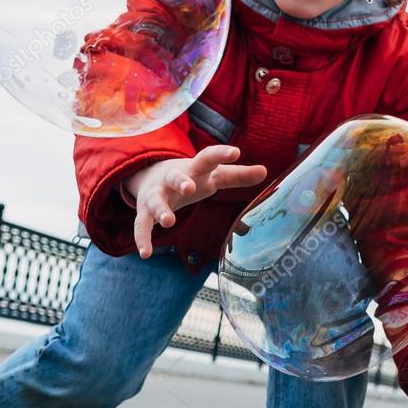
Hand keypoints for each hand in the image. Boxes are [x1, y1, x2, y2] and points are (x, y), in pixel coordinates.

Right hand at [125, 145, 267, 257]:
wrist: (150, 176)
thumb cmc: (190, 177)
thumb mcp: (213, 176)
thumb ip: (238, 175)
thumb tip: (266, 171)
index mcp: (193, 169)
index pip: (208, 158)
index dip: (221, 154)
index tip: (236, 152)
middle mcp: (172, 178)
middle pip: (175, 176)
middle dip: (181, 181)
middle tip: (190, 188)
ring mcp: (156, 194)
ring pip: (155, 201)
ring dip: (161, 210)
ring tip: (169, 222)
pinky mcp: (144, 211)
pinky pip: (141, 225)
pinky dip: (142, 238)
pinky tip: (145, 254)